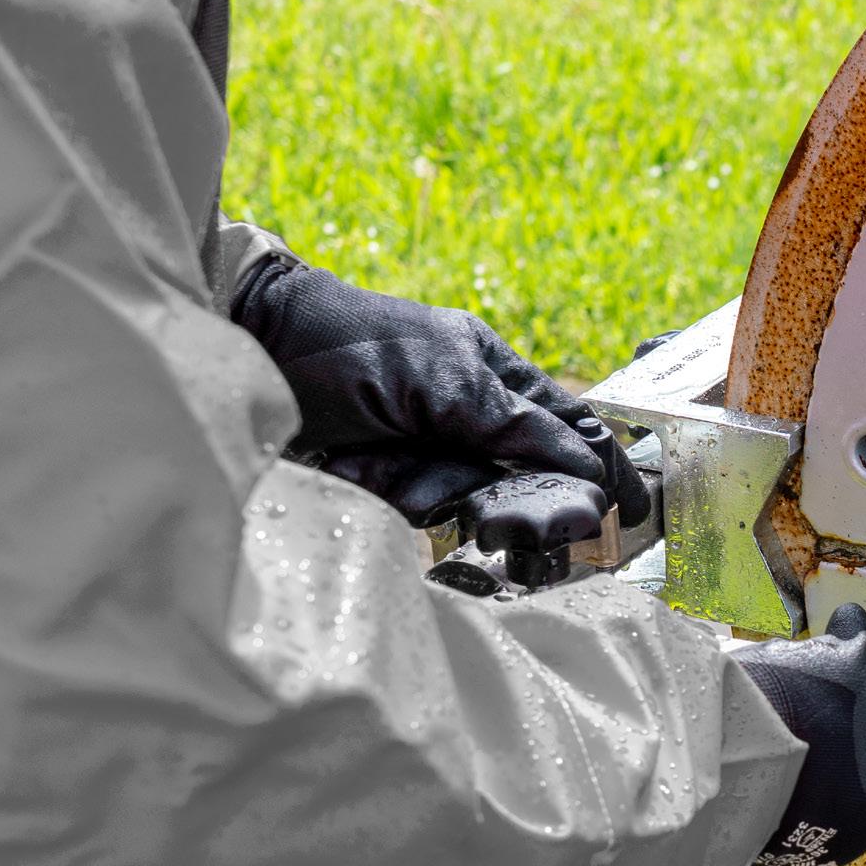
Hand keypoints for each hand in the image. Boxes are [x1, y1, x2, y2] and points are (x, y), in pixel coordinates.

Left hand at [231, 257, 648, 525]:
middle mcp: (467, 418)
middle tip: (491, 523)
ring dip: (428, 492)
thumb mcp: (436, 374)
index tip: (619, 513)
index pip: (565, 428)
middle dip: (509, 505)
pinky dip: (388, 498)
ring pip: (463, 504)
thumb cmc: (345, 342)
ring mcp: (424, 455)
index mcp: (493, 374)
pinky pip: (412, 515)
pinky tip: (355, 471)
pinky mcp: (384, 487)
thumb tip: (585, 467)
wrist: (247, 347)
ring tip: (375, 463)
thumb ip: (508, 422)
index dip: (595, 472)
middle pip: (520, 483)